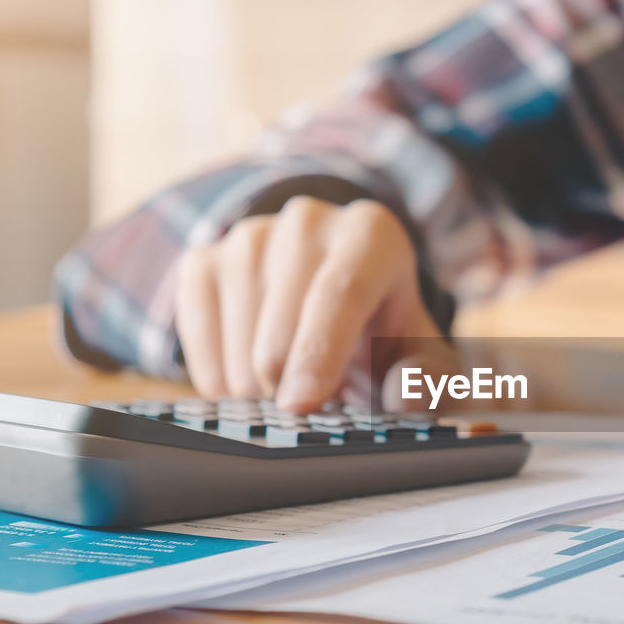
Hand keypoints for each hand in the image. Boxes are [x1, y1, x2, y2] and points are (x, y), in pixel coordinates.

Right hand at [175, 196, 454, 411]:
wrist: (332, 303)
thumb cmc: (380, 333)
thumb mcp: (420, 358)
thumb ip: (426, 380)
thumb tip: (402, 392)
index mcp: (372, 234)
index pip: (341, 292)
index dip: (319, 353)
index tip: (301, 403)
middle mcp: (308, 221)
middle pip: (281, 325)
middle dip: (290, 386)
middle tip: (310, 403)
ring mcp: (249, 235)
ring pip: (238, 339)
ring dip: (258, 386)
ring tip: (288, 380)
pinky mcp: (203, 259)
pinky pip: (197, 338)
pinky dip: (220, 376)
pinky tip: (249, 374)